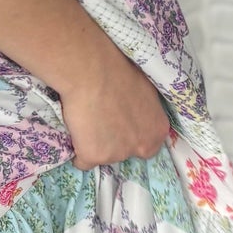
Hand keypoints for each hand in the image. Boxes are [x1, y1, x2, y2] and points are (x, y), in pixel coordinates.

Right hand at [59, 43, 172, 168]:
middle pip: (125, 154)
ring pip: (103, 157)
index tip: (118, 125)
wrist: (92, 71)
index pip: (147, 146)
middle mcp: (142, 147)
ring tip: (86, 119)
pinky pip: (82, 161)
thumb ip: (143, 111)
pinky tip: (75, 130)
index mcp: (157, 130)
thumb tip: (133, 115)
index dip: (130, 136)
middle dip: (113, 143)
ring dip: (95, 144)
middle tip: (101, 121)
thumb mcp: (144, 91)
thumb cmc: (118, 71)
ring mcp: (117, 154)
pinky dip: (77, 151)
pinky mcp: (94, 157)